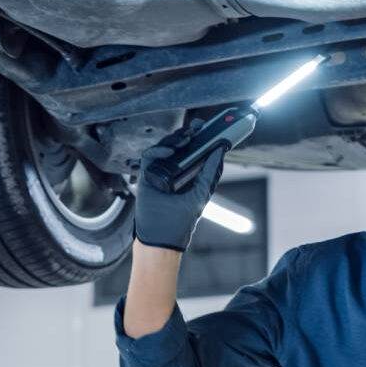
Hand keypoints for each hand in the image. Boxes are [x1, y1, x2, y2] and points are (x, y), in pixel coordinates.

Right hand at [132, 126, 227, 251]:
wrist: (159, 238)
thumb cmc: (179, 223)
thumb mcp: (199, 195)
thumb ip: (209, 175)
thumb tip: (219, 154)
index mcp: (188, 176)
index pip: (194, 152)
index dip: (201, 139)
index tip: (209, 129)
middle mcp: (173, 173)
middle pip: (179, 146)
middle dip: (188, 135)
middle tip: (197, 128)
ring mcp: (159, 173)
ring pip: (164, 148)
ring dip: (174, 140)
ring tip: (185, 139)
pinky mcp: (146, 176)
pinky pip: (149, 157)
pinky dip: (158, 151)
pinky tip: (169, 153)